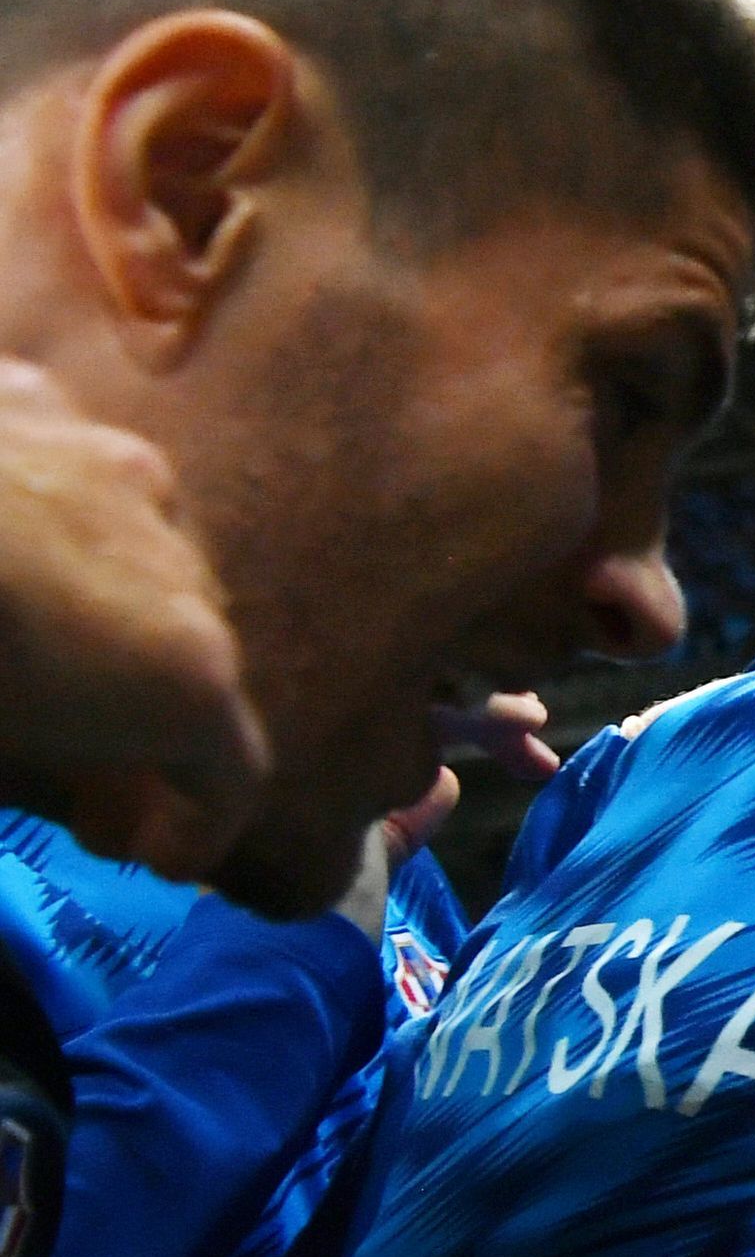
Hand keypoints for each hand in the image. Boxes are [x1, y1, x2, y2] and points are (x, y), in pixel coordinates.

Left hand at [0, 357, 260, 877]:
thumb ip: (49, 782)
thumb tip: (87, 796)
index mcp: (181, 674)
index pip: (231, 775)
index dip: (196, 830)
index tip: (153, 858)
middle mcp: (180, 562)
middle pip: (188, 653)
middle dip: (143, 705)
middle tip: (80, 744)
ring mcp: (111, 464)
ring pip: (131, 544)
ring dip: (94, 594)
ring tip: (17, 613)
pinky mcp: (33, 398)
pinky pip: (54, 466)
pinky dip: (29, 505)